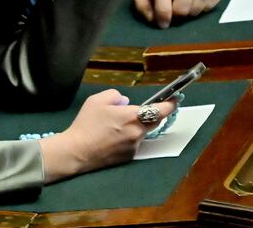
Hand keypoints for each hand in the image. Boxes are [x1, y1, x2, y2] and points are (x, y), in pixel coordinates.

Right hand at [39, 89, 175, 182]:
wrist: (76, 151)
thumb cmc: (86, 123)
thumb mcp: (97, 100)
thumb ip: (116, 96)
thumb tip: (126, 103)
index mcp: (133, 116)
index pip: (161, 110)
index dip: (171, 104)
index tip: (176, 99)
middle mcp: (138, 132)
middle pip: (155, 121)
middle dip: (153, 114)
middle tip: (140, 110)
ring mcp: (134, 146)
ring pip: (143, 132)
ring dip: (138, 127)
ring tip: (117, 126)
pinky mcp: (128, 157)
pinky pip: (134, 143)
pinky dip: (129, 138)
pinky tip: (112, 138)